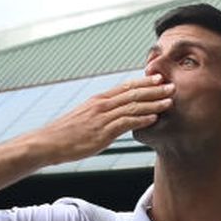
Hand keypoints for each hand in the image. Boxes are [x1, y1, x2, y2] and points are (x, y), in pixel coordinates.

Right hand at [36, 78, 174, 164]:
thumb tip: (113, 119)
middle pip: (133, 93)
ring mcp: (102, 117)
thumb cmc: (66, 134)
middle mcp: (102, 104)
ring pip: (132, 106)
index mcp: (99, 99)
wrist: (49, 142)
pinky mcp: (102, 132)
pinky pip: (125, 122)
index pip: (125, 87)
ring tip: (169, 101)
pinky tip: (154, 118)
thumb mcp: (84, 119)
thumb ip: (100, 116)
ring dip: (153, 103)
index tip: (158, 78)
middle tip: (172, 85)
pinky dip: (141, 118)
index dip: (144, 82)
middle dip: (154, 89)